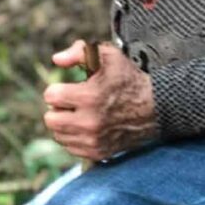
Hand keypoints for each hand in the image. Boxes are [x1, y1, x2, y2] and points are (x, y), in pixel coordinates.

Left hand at [43, 40, 158, 161]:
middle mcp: (90, 122)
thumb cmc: (127, 78)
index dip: (57, 89)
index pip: (51, 97)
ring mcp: (94, 140)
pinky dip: (73, 137)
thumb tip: (56, 60)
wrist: (154, 107)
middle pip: (50, 120)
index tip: (67, 87)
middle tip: (69, 102)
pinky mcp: (99, 153)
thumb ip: (78, 52)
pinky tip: (84, 126)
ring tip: (77, 113)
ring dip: (64, 124)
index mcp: (89, 96)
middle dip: (57, 108)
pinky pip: (71, 148)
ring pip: (59, 135)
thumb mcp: (106, 55)